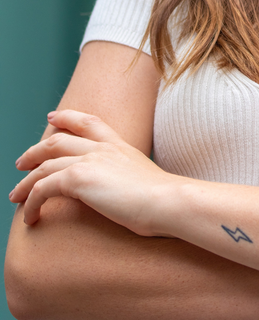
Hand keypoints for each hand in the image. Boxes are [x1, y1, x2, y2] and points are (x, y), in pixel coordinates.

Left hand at [10, 110, 177, 234]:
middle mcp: (103, 148)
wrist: (167, 200)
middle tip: (21, 162)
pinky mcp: (78, 178)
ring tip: (16, 195)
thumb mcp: (146, 178)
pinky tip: (31, 217)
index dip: (68, 117)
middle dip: (35, 150)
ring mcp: (90, 160)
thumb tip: (126, 189)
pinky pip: (42, 188)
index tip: (52, 116)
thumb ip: (129, 176)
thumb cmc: (163, 198)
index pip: (89, 121)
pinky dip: (31, 202)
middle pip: (58, 139)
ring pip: (44, 164)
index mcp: (119, 145)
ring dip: (25, 182)